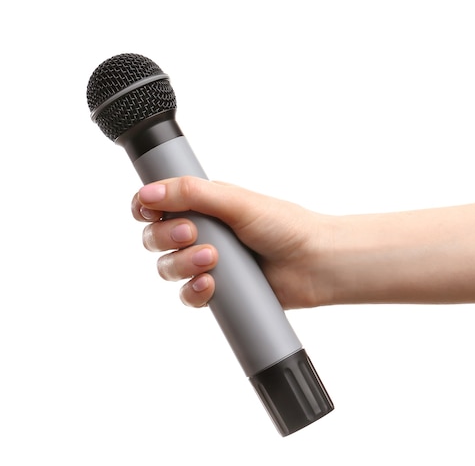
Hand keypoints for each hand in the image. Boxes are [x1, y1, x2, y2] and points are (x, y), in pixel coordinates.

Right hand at [131, 177, 329, 308]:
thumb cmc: (285, 226)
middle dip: (165, 237)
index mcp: (204, 205)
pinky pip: (188, 296)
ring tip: (212, 260)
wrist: (315, 263)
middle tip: (191, 234)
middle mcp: (202, 232)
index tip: (148, 211)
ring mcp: (208, 263)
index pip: (157, 203)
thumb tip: (148, 192)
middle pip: (155, 237)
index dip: (145, 208)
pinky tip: (211, 285)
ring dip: (182, 265)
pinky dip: (194, 292)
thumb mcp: (237, 202)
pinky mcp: (218, 291)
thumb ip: (193, 194)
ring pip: (168, 268)